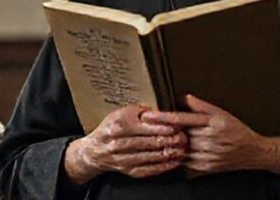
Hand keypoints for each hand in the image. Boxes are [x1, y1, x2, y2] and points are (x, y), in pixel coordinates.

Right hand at [64, 105, 187, 183]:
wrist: (95, 151)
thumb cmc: (112, 129)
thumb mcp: (121, 113)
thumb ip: (140, 111)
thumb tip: (160, 110)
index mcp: (119, 124)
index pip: (146, 125)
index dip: (164, 126)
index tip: (177, 124)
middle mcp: (119, 142)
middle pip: (150, 141)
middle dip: (170, 140)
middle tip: (184, 137)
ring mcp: (123, 158)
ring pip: (151, 156)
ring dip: (169, 153)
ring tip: (182, 148)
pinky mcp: (128, 170)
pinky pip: (149, 169)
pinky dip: (163, 166)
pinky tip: (174, 161)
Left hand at [142, 95, 279, 174]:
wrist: (252, 152)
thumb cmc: (236, 130)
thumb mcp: (221, 112)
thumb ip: (200, 105)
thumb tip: (182, 97)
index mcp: (212, 123)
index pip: (182, 119)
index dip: (163, 117)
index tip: (149, 116)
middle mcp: (209, 139)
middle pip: (178, 134)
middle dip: (165, 131)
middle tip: (152, 126)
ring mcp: (207, 155)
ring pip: (180, 149)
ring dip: (171, 144)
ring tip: (166, 139)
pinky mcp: (205, 167)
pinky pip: (185, 161)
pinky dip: (179, 155)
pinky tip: (179, 150)